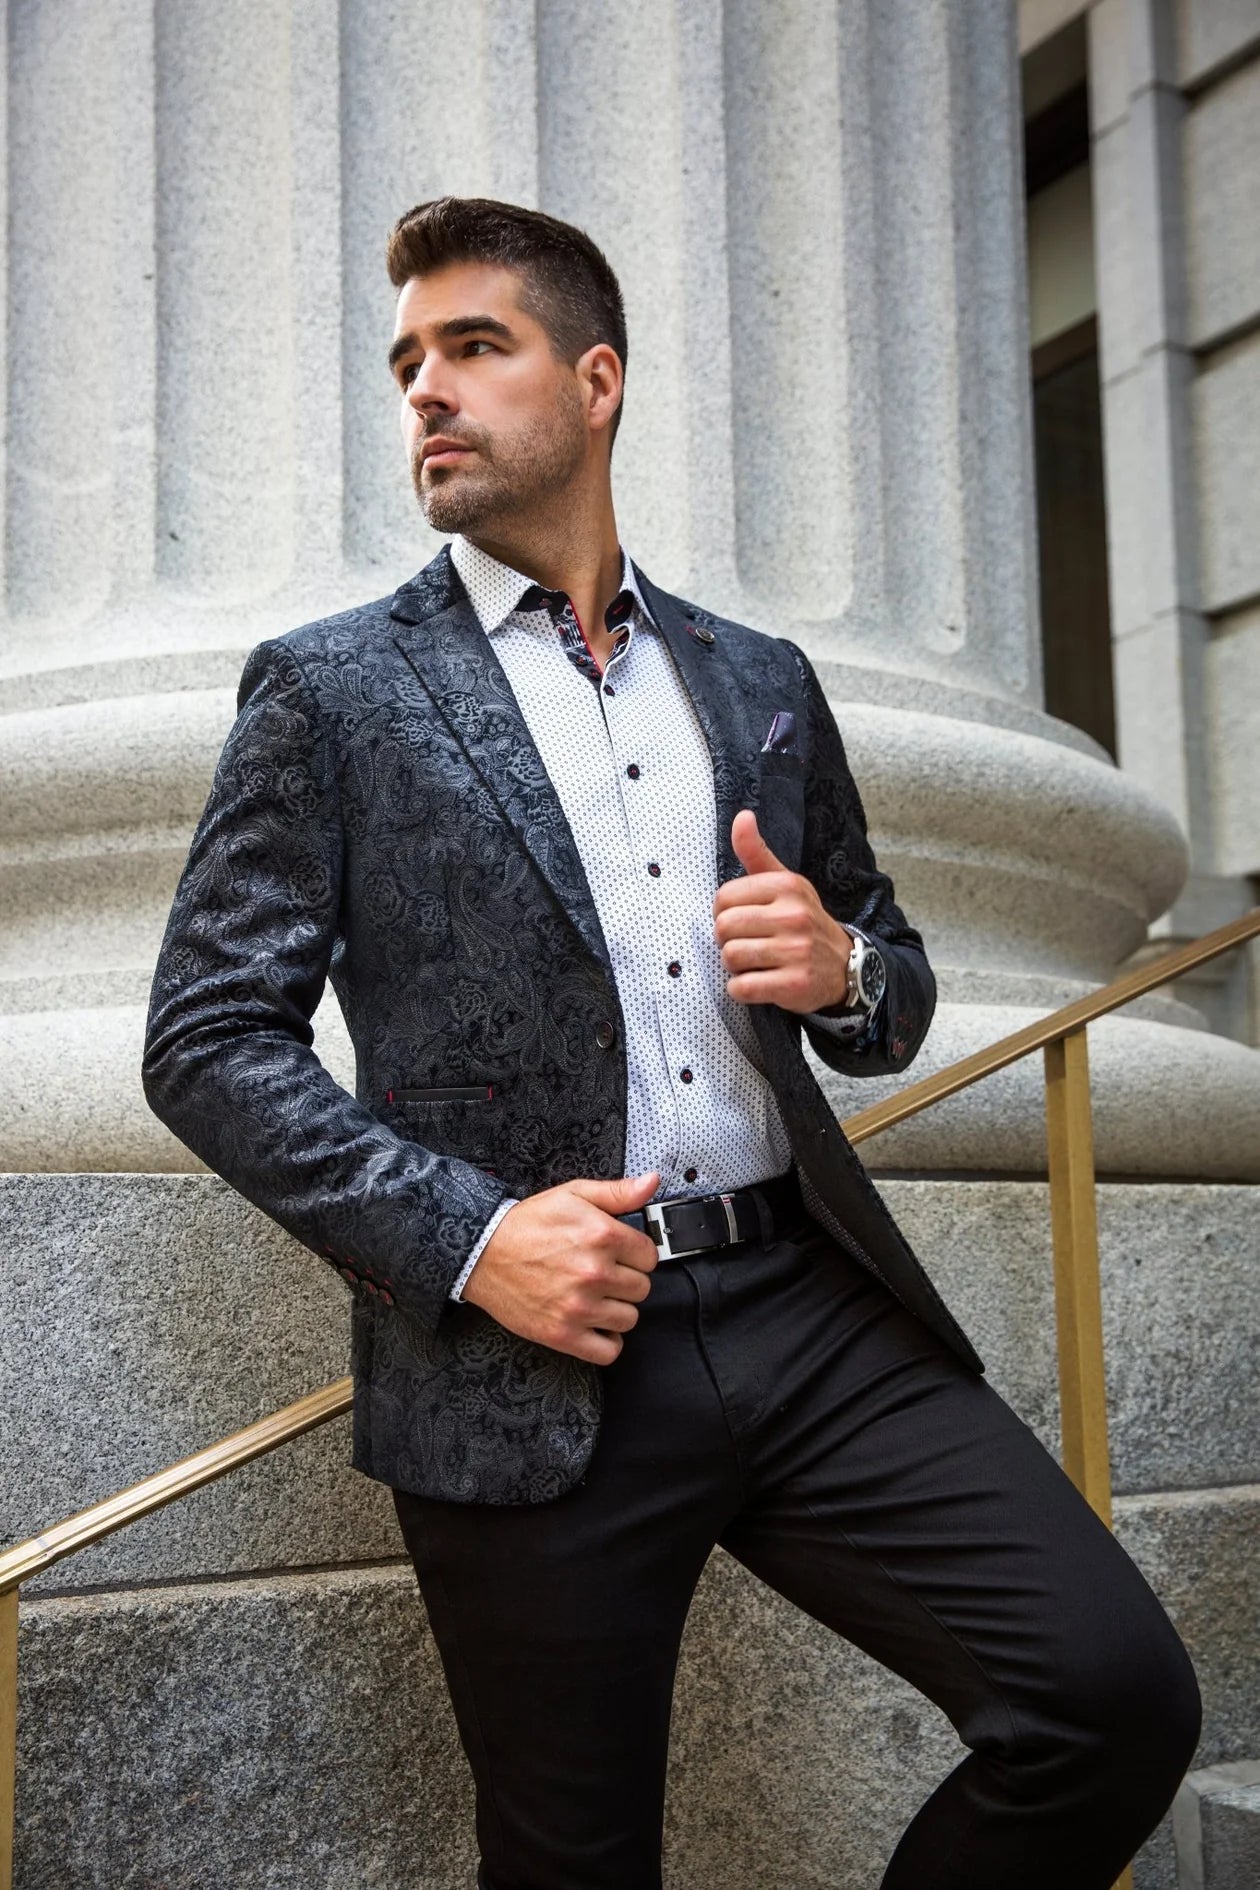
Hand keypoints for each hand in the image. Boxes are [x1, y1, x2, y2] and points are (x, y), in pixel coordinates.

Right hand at [460, 1171, 661, 1363]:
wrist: (483, 1253)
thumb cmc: (526, 1225)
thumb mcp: (573, 1195)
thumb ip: (617, 1192)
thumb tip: (650, 1183)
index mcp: (601, 1236)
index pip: (650, 1256)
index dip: (636, 1254)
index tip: (622, 1255)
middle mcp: (594, 1272)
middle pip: (641, 1288)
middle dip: (626, 1280)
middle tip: (604, 1273)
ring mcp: (579, 1306)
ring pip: (629, 1318)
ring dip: (616, 1309)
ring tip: (596, 1296)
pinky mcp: (563, 1334)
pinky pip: (608, 1351)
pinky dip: (606, 1341)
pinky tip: (595, 1324)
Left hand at [714, 809, 853, 1013]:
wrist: (844, 966)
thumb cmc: (802, 921)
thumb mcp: (785, 884)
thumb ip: (756, 853)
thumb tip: (742, 816)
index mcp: (788, 886)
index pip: (723, 898)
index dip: (724, 913)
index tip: (743, 920)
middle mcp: (794, 916)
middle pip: (724, 928)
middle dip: (727, 940)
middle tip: (747, 944)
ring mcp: (797, 951)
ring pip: (731, 957)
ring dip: (734, 966)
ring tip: (754, 963)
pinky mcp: (795, 985)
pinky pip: (742, 988)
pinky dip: (741, 989)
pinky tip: (758, 983)